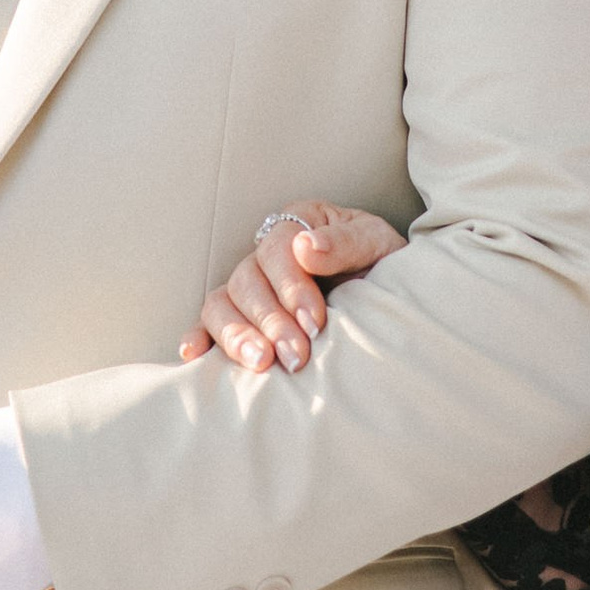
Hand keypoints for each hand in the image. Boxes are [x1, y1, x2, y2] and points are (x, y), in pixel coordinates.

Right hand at [178, 202, 406, 373]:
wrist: (394, 300)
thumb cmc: (384, 266)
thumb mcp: (377, 245)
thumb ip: (346, 243)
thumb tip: (307, 248)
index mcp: (298, 224)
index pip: (277, 249)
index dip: (291, 286)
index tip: (316, 323)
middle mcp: (266, 253)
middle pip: (245, 281)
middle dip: (268, 321)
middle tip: (295, 356)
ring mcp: (249, 286)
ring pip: (220, 304)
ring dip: (235, 335)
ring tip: (259, 364)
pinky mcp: (241, 318)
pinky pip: (208, 324)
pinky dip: (198, 338)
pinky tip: (195, 356)